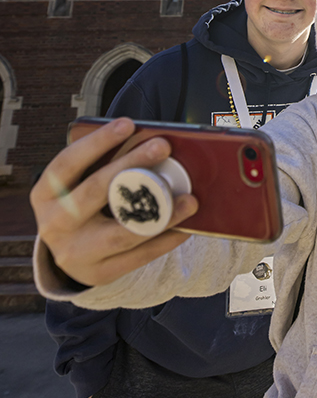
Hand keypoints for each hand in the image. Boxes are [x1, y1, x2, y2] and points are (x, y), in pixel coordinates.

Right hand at [30, 118, 197, 287]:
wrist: (69, 256)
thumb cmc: (82, 206)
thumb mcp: (78, 185)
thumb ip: (102, 165)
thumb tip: (149, 140)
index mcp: (45, 194)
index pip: (67, 163)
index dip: (96, 143)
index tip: (127, 124)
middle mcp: (55, 224)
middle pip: (95, 191)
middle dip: (132, 166)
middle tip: (163, 146)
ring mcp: (75, 252)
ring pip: (122, 231)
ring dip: (161, 213)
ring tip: (190, 199)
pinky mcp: (99, 273)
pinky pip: (138, 256)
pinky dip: (165, 240)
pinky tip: (186, 226)